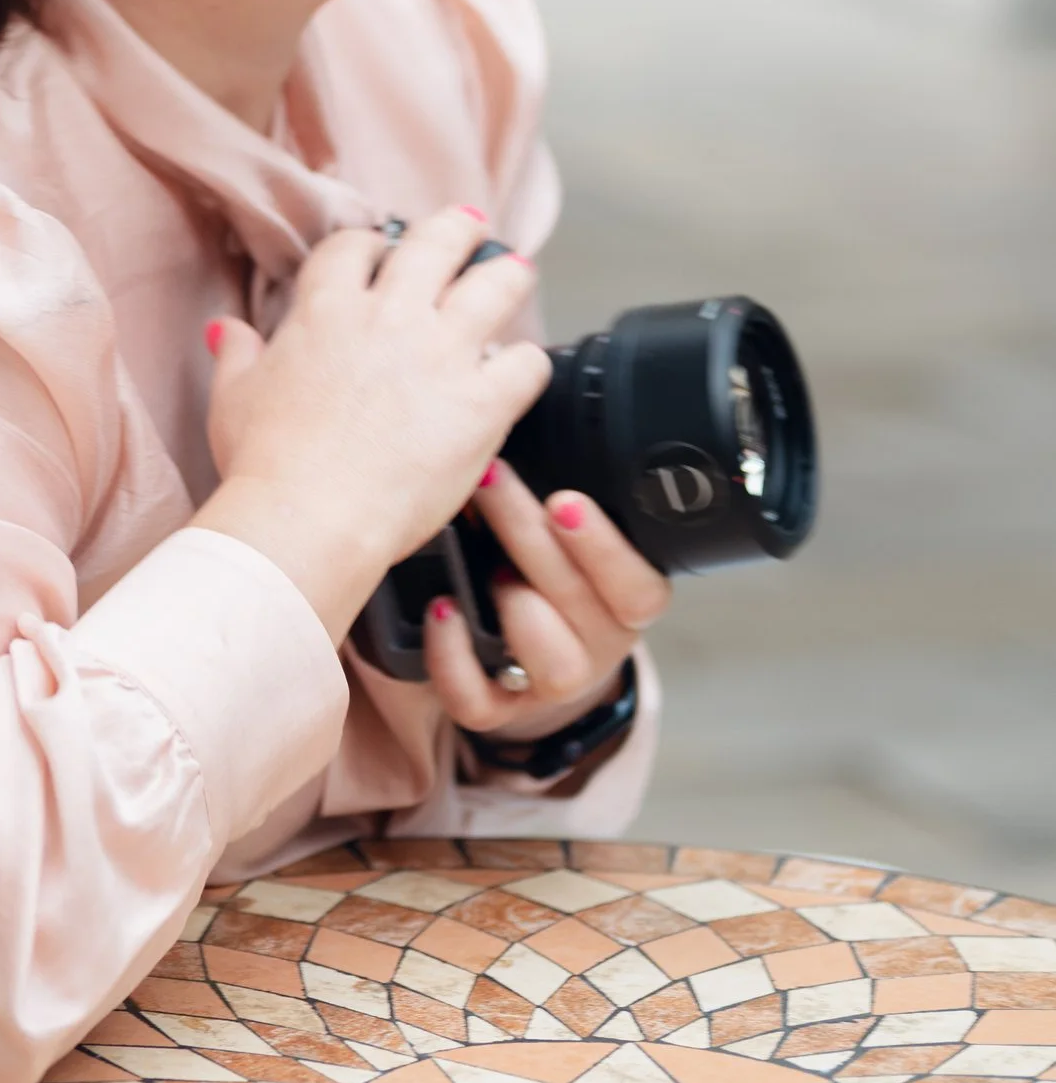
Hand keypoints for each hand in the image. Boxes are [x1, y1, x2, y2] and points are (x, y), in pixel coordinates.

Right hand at [196, 209, 552, 640]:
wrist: (307, 517)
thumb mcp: (234, 399)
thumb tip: (228, 330)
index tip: (379, 250)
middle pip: (438, 243)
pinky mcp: (480, 403)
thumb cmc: (265, 464)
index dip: (371, 243)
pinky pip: (525, 362)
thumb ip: (238, 356)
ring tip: (514, 272)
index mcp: (327, 310)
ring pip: (495, 285)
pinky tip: (518, 369)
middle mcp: (389, 316)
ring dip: (507, 274)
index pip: (356, 246)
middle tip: (471, 228)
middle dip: (458, 229)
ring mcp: (440, 355)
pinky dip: (526, 362)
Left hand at [422, 459, 669, 738]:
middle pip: (582, 603)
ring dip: (513, 608)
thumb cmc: (540, 556)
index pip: (641, 583)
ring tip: (482, 568)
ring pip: (548, 662)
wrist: (521, 641)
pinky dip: (456, 661)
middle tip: (491, 480)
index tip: (566, 500)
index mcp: (628, 593)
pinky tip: (441, 613)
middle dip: (531, 538)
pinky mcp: (500, 708)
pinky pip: (483, 702)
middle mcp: (600, 640)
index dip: (606, 547)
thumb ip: (560, 474)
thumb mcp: (563, 514)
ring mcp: (552, 679)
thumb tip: (526, 375)